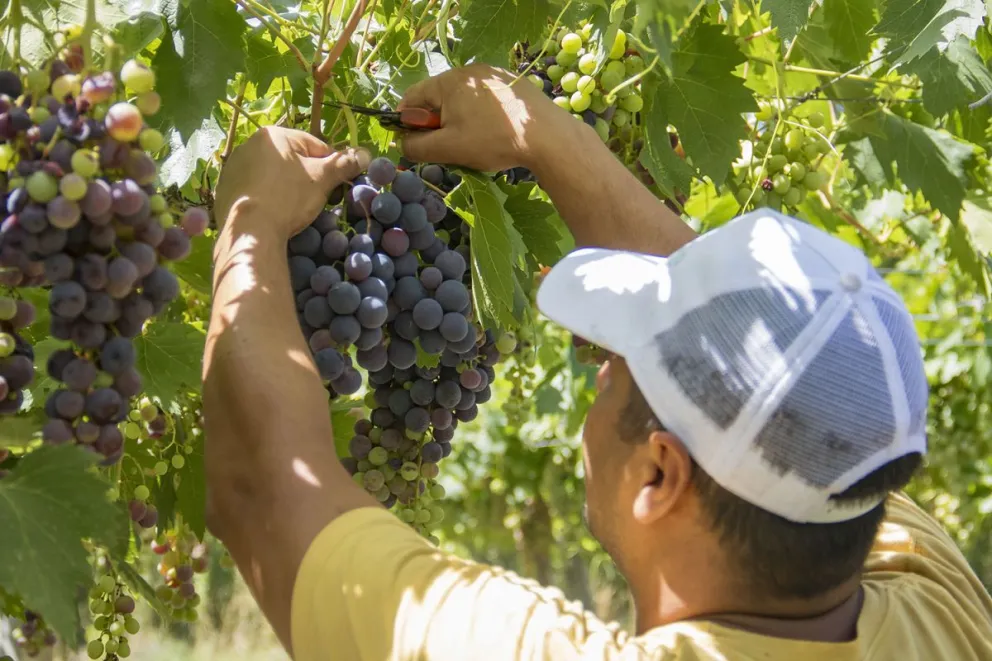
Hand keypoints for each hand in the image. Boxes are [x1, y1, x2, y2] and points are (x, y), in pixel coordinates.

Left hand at [214, 126, 369, 239]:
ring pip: (271, 174)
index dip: (329, 166)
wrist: (250, 231)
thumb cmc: (289, 198)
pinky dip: (265, 198)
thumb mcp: (322, 179)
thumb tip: (364, 154)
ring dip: (284, 186)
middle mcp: (249, 144)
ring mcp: (233, 166)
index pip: (314, 145)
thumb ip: (343, 164)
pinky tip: (272, 213)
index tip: (334, 186)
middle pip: (291, 159)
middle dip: (305, 176)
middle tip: (314, 199)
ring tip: (292, 209)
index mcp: (274, 135)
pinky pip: (254, 189)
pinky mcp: (224, 188)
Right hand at [398, 64, 569, 171]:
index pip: (413, 97)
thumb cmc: (492, 140)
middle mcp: (469, 71)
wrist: (547, 136)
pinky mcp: (512, 84)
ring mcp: (493, 75)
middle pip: (439, 99)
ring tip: (473, 145)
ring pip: (464, 101)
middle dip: (437, 125)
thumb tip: (402, 143)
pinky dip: (482, 118)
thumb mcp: (448, 148)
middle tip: (447, 149)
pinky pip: (485, 101)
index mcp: (448, 81)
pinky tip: (494, 134)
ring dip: (460, 122)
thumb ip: (417, 147)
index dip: (405, 121)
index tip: (411, 142)